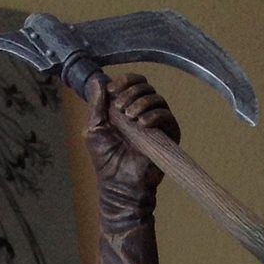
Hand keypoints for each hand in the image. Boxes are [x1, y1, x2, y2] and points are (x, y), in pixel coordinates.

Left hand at [85, 73, 180, 196]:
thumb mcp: (94, 128)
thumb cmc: (106, 159)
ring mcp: (157, 122)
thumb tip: (97, 80)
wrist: (120, 183)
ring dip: (142, 103)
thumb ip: (96, 105)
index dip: (124, 80)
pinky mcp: (168, 134)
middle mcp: (143, 111)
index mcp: (125, 107)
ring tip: (130, 117)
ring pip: (157, 98)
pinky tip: (143, 124)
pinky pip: (167, 115)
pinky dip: (155, 115)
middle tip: (120, 108)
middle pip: (145, 86)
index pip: (132, 83)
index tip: (113, 89)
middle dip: (131, 93)